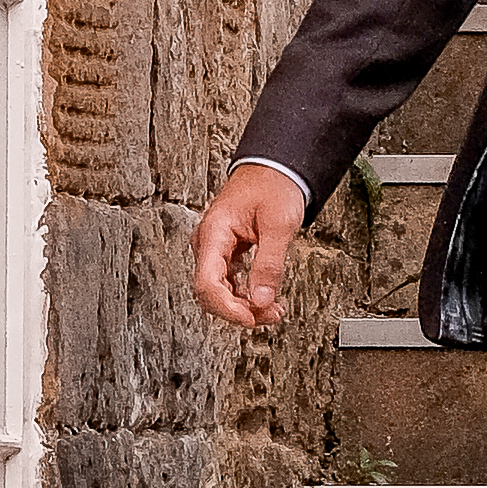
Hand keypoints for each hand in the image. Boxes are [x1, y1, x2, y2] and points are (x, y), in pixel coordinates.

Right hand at [191, 163, 306, 330]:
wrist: (274, 169)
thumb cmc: (274, 186)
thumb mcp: (279, 225)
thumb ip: (269, 264)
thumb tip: (261, 299)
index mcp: (214, 232)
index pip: (207, 283)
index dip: (227, 308)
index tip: (250, 318)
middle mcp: (208, 242)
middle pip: (211, 292)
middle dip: (239, 310)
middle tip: (270, 315)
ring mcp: (214, 248)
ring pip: (219, 290)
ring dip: (243, 305)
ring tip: (272, 310)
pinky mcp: (225, 252)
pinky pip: (228, 282)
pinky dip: (245, 294)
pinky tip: (263, 298)